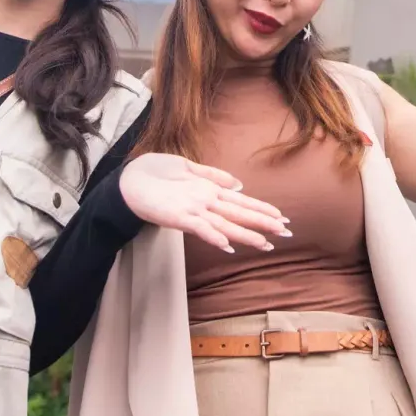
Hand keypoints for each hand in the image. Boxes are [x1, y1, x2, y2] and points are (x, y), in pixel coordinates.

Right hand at [118, 154, 290, 253]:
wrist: (128, 182)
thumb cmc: (156, 174)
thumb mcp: (188, 170)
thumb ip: (214, 177)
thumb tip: (239, 185)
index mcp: (209, 189)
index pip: (242, 202)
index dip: (262, 209)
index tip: (281, 217)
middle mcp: (206, 198)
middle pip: (240, 212)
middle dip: (264, 222)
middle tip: (287, 231)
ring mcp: (193, 207)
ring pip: (226, 222)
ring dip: (247, 232)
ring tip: (267, 242)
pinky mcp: (178, 216)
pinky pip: (200, 228)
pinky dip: (214, 237)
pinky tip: (228, 246)